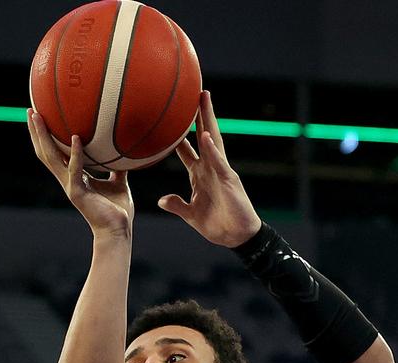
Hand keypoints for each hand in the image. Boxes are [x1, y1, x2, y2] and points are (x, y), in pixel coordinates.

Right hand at [28, 110, 133, 237]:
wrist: (118, 231)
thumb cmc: (119, 210)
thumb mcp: (120, 183)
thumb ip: (117, 168)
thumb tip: (125, 152)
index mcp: (75, 177)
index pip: (55, 153)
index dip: (46, 136)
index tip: (41, 116)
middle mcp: (68, 180)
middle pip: (45, 152)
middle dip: (36, 132)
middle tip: (30, 109)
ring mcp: (71, 186)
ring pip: (51, 158)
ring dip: (42, 136)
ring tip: (37, 116)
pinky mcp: (77, 193)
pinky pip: (75, 169)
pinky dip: (75, 153)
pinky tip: (75, 136)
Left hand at [158, 91, 261, 247]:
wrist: (236, 237)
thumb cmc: (217, 225)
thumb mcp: (190, 214)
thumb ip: (176, 205)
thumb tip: (161, 200)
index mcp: (199, 175)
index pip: (187, 149)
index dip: (178, 135)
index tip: (169, 117)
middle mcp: (210, 168)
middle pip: (203, 135)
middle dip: (197, 115)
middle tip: (192, 92)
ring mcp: (221, 171)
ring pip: (213, 140)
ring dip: (208, 120)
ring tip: (204, 98)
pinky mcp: (229, 180)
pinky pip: (219, 162)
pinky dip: (212, 149)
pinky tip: (207, 135)